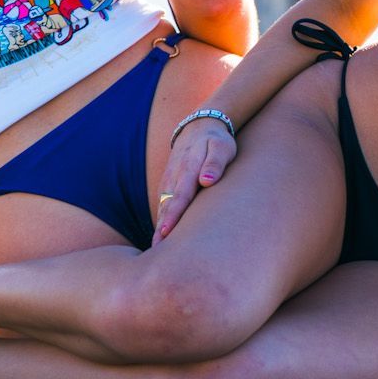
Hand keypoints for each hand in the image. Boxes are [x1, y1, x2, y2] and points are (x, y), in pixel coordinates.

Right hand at [153, 122, 237, 240]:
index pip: (180, 196)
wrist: (200, 127)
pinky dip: (160, 219)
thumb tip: (206, 181)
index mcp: (188, 168)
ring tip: (156, 250)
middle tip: (156, 251)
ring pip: (162, 206)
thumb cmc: (216, 141)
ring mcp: (168, 180)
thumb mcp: (222, 147)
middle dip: (161, 228)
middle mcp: (174, 176)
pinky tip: (160, 237)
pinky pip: (163, 204)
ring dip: (159, 226)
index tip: (166, 232)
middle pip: (167, 206)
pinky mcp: (168, 184)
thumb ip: (215, 163)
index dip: (173, 215)